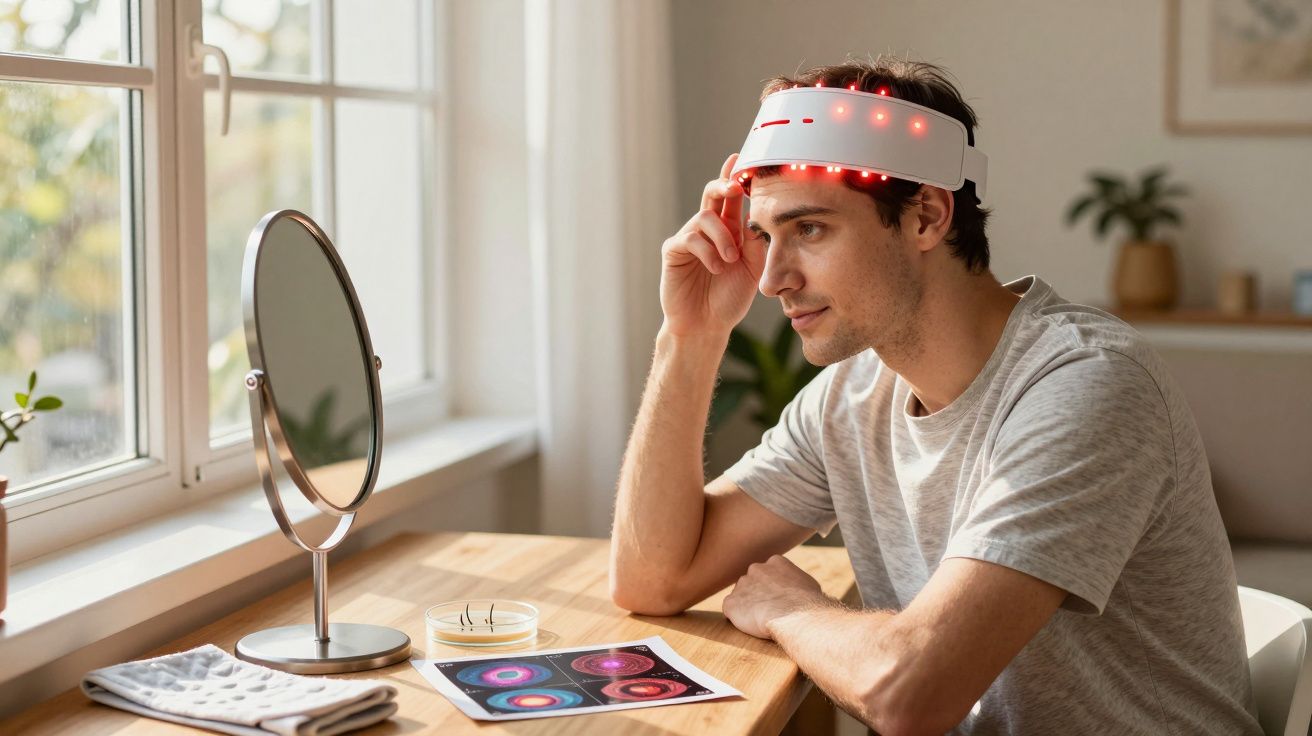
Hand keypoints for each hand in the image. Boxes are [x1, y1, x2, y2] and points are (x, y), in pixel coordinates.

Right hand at [659, 153, 766, 337]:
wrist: (707, 325)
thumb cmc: (730, 298)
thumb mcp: (753, 268)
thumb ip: (756, 241)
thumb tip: (760, 214)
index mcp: (729, 229)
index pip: (732, 198)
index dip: (735, 176)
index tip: (741, 158)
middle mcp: (708, 229)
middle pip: (712, 193)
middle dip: (724, 185)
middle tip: (736, 188)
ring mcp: (689, 238)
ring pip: (705, 218)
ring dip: (722, 238)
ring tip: (729, 261)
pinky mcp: (674, 250)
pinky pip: (690, 238)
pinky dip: (707, 251)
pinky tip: (715, 267)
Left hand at [723, 555, 828, 639]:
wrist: (794, 615)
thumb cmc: (807, 603)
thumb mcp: (807, 584)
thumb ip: (795, 581)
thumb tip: (797, 588)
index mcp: (774, 562)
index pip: (768, 573)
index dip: (772, 589)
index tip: (778, 600)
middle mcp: (755, 569)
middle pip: (752, 582)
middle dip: (757, 595)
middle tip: (769, 611)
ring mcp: (741, 585)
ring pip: (740, 596)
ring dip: (747, 607)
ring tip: (762, 621)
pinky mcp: (731, 603)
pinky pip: (730, 611)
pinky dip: (738, 618)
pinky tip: (751, 625)